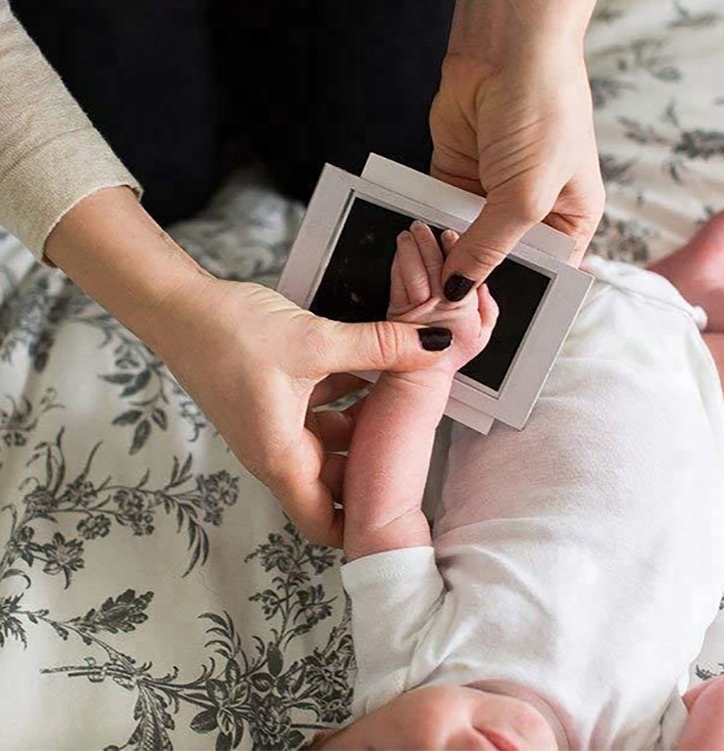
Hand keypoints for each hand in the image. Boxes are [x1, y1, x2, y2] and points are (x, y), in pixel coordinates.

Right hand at [44, 189, 451, 548]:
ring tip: (400, 395)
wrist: (176, 304)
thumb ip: (382, 345)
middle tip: (413, 440)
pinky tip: (369, 366)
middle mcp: (276, 451)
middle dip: (371, 463)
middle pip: (334, 482)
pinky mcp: (271, 401)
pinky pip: (316, 411)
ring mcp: (272, 426)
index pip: (324, 524)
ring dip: (361, 423)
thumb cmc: (229, 334)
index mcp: (281, 458)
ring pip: (329, 441)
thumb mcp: (317, 341)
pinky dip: (343, 396)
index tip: (399, 511)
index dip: (361, 528)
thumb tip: (437, 345)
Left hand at [389, 221, 497, 375]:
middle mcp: (440, 306)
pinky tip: (399, 253)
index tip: (450, 234)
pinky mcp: (396, 311)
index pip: (460, 272)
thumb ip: (488, 306)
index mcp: (463, 308)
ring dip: (409, 250)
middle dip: (428, 243)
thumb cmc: (451, 353)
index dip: (455, 249)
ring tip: (409, 235)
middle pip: (434, 268)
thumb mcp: (483, 333)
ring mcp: (416, 308)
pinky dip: (397, 266)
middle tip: (424, 227)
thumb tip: (484, 285)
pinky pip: (397, 284)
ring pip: (413, 274)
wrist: (421, 374)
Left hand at [430, 48, 604, 299]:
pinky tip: (416, 246)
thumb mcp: (525, 194)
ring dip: (448, 254)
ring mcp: (492, 194)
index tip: (484, 318)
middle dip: (477, 278)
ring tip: (427, 280)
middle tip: (448, 306)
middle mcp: (532, 210)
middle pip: (501, 260)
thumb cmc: (543, 114)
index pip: (547, 272)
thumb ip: (490, 246)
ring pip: (466, 239)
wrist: (506, 48)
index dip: (519, 294)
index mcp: (569, 218)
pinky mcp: (456, 177)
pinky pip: (439, 213)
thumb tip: (457, 287)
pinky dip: (428, 227)